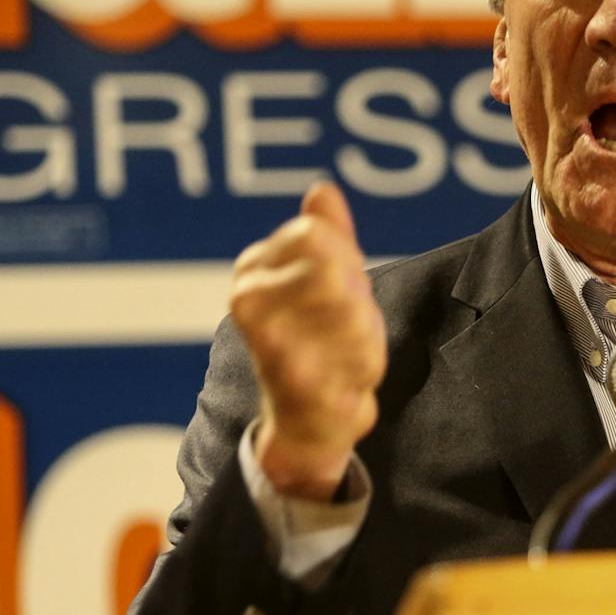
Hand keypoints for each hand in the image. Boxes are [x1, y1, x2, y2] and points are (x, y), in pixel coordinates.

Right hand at [228, 182, 387, 500]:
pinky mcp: (299, 384)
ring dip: (366, 335)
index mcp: (251, 270)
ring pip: (354, 312)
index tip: (340, 289)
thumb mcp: (319, 281)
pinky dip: (366, 369)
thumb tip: (322, 190)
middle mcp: (249, 300)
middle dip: (357, 299)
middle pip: (337, 271)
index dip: (347, 261)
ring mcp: (271, 342)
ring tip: (348, 353)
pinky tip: (349, 380)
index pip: (320, 237)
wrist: (304, 423)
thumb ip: (324, 234)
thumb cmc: (317, 342)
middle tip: (348, 326)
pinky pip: (361, 357)